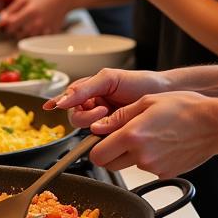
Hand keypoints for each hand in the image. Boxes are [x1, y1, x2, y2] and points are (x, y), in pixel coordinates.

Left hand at [0, 0, 81, 39]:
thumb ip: (12, 8)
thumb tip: (1, 18)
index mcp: (29, 12)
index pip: (12, 26)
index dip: (8, 25)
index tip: (9, 23)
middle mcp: (37, 22)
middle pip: (19, 34)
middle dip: (16, 30)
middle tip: (21, 22)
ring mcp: (45, 29)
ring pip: (28, 37)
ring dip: (26, 32)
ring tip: (31, 22)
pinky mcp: (52, 33)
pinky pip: (39, 38)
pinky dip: (37, 34)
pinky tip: (40, 25)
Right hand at [44, 67, 169, 128]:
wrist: (164, 94)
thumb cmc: (139, 82)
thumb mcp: (109, 78)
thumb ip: (84, 88)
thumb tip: (62, 101)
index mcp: (90, 90)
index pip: (68, 98)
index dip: (61, 103)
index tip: (53, 107)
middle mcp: (94, 106)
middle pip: (75, 116)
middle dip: (86, 115)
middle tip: (102, 110)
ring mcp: (104, 121)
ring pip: (86, 128)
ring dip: (95, 123)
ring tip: (111, 115)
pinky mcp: (114, 133)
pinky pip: (100, 138)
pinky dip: (104, 135)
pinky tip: (113, 128)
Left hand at [84, 91, 217, 176]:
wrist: (215, 125)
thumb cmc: (184, 108)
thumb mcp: (147, 102)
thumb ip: (119, 117)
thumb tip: (97, 127)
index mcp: (132, 136)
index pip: (97, 155)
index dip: (95, 148)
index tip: (98, 140)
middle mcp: (141, 155)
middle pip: (109, 164)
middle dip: (109, 152)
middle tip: (120, 136)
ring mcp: (154, 167)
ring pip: (129, 164)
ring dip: (130, 153)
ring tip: (149, 134)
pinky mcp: (165, 173)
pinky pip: (148, 167)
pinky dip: (149, 158)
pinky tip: (161, 143)